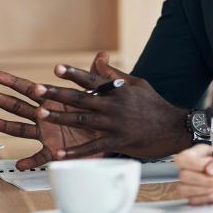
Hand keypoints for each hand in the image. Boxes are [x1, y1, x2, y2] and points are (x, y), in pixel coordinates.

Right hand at [0, 70, 99, 169]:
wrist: (109, 133)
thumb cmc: (98, 112)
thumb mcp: (98, 92)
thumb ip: (96, 75)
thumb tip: (103, 54)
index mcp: (52, 101)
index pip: (29, 89)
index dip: (13, 82)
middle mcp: (45, 116)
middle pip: (17, 106)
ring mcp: (46, 133)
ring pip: (20, 129)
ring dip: (3, 125)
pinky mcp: (55, 149)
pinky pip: (41, 157)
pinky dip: (30, 161)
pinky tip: (19, 164)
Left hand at [31, 54, 187, 159]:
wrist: (175, 128)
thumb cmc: (155, 105)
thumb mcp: (138, 84)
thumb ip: (115, 74)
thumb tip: (99, 59)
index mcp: (119, 90)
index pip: (92, 79)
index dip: (74, 74)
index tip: (57, 68)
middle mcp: (115, 106)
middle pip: (81, 99)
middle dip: (57, 94)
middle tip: (37, 89)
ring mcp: (116, 124)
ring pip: (83, 120)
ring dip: (61, 117)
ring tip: (41, 114)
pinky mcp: (118, 141)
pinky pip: (92, 147)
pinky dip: (75, 151)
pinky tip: (58, 153)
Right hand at [174, 145, 212, 203]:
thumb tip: (208, 169)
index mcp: (199, 153)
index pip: (182, 159)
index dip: (194, 165)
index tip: (210, 168)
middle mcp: (194, 167)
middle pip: (183, 176)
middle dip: (205, 180)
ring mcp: (194, 182)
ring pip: (185, 190)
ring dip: (206, 190)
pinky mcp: (198, 196)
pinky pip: (194, 200)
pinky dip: (209, 198)